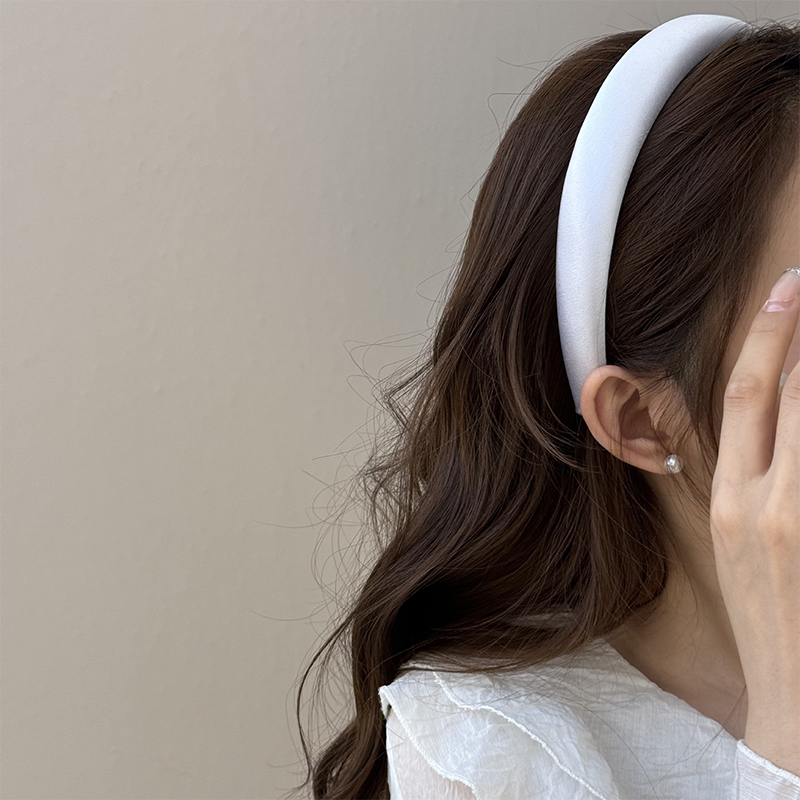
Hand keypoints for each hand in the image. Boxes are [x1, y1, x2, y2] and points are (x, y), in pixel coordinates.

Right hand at [710, 267, 799, 773]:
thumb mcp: (736, 546)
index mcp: (726, 502)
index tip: (787, 288)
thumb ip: (749, 483)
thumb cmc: (769, 623)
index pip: (742, 397)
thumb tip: (768, 424)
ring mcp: (799, 523)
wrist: (796, 708)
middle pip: (793, 393)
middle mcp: (761, 505)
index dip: (765, 337)